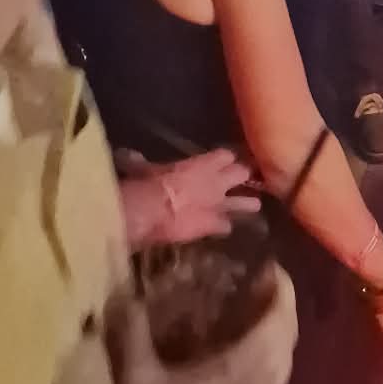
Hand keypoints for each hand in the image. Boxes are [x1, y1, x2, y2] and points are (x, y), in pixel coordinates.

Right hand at [105, 273, 297, 383]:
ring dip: (274, 333)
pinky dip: (267, 359)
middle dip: (277, 304)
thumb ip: (131, 326)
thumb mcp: (136, 378)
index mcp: (248, 367)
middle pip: (288, 334)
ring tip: (244, 310)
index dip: (279, 283)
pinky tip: (237, 356)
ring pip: (284, 360)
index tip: (261, 260)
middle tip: (251, 280)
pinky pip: (275, 382)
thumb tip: (120, 282)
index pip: (282, 314)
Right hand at [118, 149, 261, 249]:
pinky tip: (223, 229)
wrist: (153, 211)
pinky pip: (227, 226)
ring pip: (246, 202)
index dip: (227, 159)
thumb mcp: (147, 168)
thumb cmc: (149, 183)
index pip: (227, 155)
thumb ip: (144, 161)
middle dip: (244, 176)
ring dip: (248, 204)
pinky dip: (225, 227)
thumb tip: (128, 154)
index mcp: (204, 163)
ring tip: (254, 205)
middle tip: (244, 179)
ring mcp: (220, 204)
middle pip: (243, 173)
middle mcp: (218, 181)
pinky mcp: (215, 224)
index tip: (226, 160)